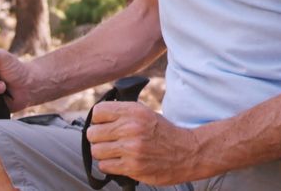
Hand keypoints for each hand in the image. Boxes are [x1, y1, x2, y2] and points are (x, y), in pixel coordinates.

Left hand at [86, 102, 204, 185]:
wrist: (187, 152)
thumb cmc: (164, 133)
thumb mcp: (146, 114)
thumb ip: (123, 114)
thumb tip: (97, 118)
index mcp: (134, 112)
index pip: (98, 112)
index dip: (98, 120)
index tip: (104, 124)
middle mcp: (131, 128)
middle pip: (93, 133)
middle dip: (98, 138)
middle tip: (109, 140)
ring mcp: (131, 149)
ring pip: (96, 151)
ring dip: (103, 153)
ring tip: (115, 152)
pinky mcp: (132, 167)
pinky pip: (105, 166)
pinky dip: (110, 165)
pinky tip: (121, 161)